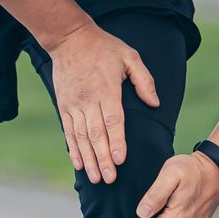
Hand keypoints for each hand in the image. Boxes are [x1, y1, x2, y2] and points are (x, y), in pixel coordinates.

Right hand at [46, 23, 158, 183]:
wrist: (69, 39)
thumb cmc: (104, 47)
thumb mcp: (130, 56)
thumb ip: (144, 80)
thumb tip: (155, 103)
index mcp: (107, 89)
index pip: (113, 120)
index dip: (117, 141)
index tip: (121, 160)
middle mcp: (88, 100)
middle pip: (96, 134)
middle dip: (103, 159)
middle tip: (110, 179)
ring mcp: (73, 104)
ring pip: (80, 137)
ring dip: (88, 159)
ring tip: (95, 178)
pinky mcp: (64, 106)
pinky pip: (68, 131)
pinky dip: (73, 149)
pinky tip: (78, 164)